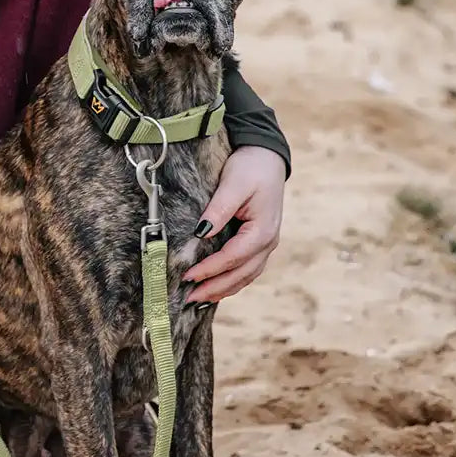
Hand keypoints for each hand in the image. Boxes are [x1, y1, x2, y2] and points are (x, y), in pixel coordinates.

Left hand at [183, 145, 285, 302]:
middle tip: (189, 299)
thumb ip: (219, 210)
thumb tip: (201, 232)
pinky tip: (216, 286)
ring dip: (223, 288)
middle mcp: (268, 242)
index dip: (210, 270)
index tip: (187, 277)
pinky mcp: (259, 241)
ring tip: (200, 299)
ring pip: (246, 275)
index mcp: (263, 231)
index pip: (232, 258)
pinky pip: (247, 268)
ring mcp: (266, 244)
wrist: (268, 157)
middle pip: (241, 274)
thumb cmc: (251, 168)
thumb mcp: (233, 184)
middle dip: (215, 288)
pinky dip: (232, 280)